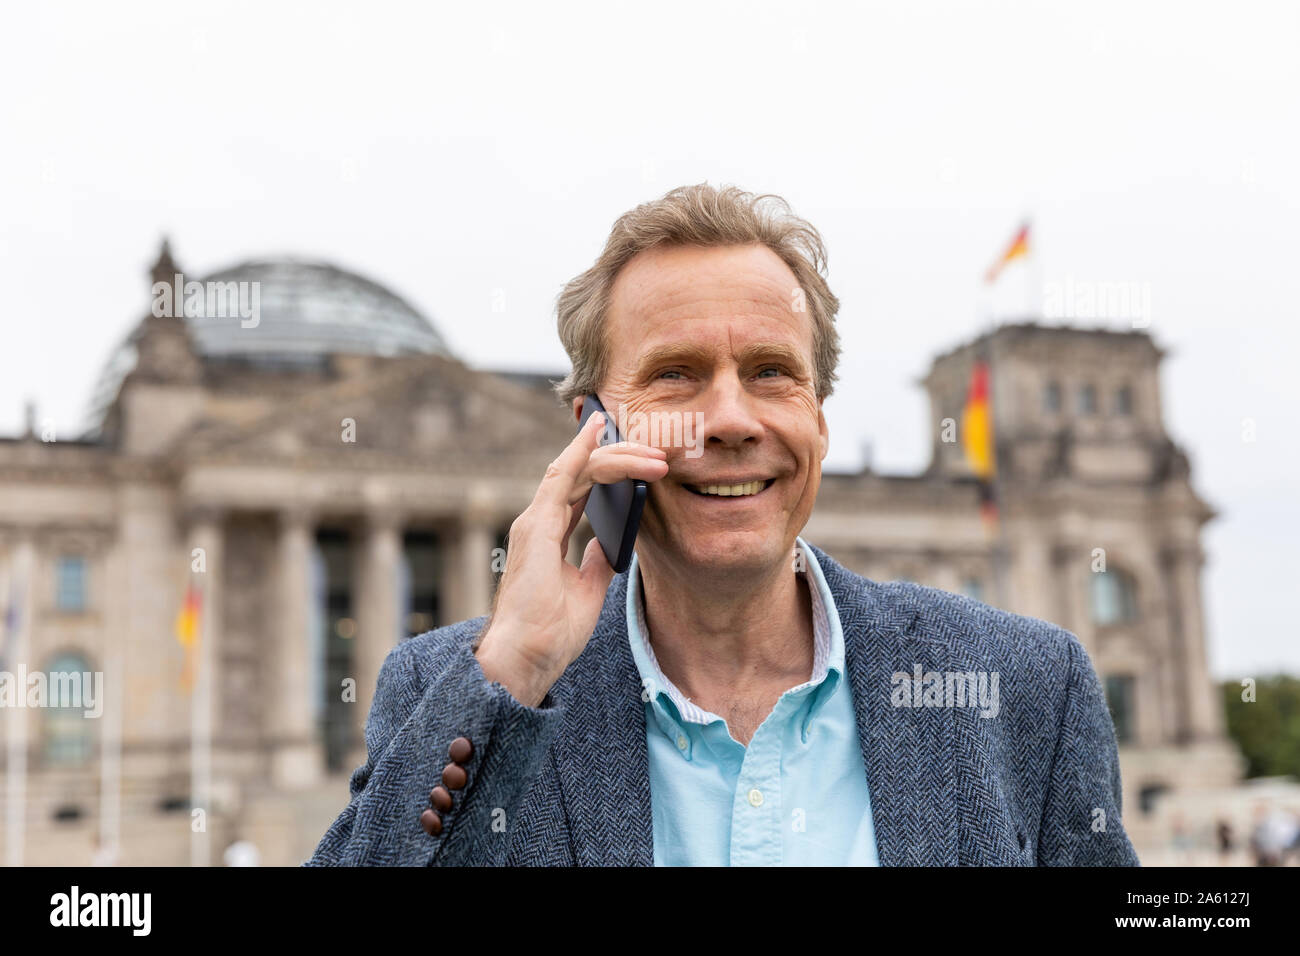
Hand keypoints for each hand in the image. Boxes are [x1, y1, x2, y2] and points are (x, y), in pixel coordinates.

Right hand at [474, 411, 668, 705]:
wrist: (525, 659)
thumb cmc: (549, 634)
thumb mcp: (587, 592)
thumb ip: (596, 563)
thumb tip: (610, 544)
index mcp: (547, 537)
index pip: (578, 489)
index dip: (607, 468)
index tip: (639, 457)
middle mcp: (538, 522)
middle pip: (582, 475)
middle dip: (621, 458)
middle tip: (658, 454)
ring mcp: (535, 522)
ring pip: (577, 470)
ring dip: (616, 456)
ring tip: (651, 452)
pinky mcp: (536, 526)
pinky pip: (561, 476)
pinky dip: (580, 451)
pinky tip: (598, 432)